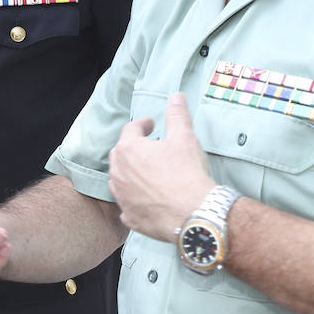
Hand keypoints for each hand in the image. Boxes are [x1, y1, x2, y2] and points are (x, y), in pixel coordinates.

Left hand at [107, 92, 214, 241]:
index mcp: (128, 150)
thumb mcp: (185, 137)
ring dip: (129, 174)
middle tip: (147, 146)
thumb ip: (177, 115)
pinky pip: (127, 206)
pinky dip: (133, 201)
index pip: (130, 129)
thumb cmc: (188, 173)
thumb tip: (176, 97)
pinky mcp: (130, 217)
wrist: (195, 214)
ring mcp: (122, 197)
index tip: (152, 124)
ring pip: (119, 180)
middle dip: (132, 148)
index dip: (142, 124)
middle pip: (120, 154)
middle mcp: (119, 173)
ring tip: (144, 172)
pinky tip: (144, 200)